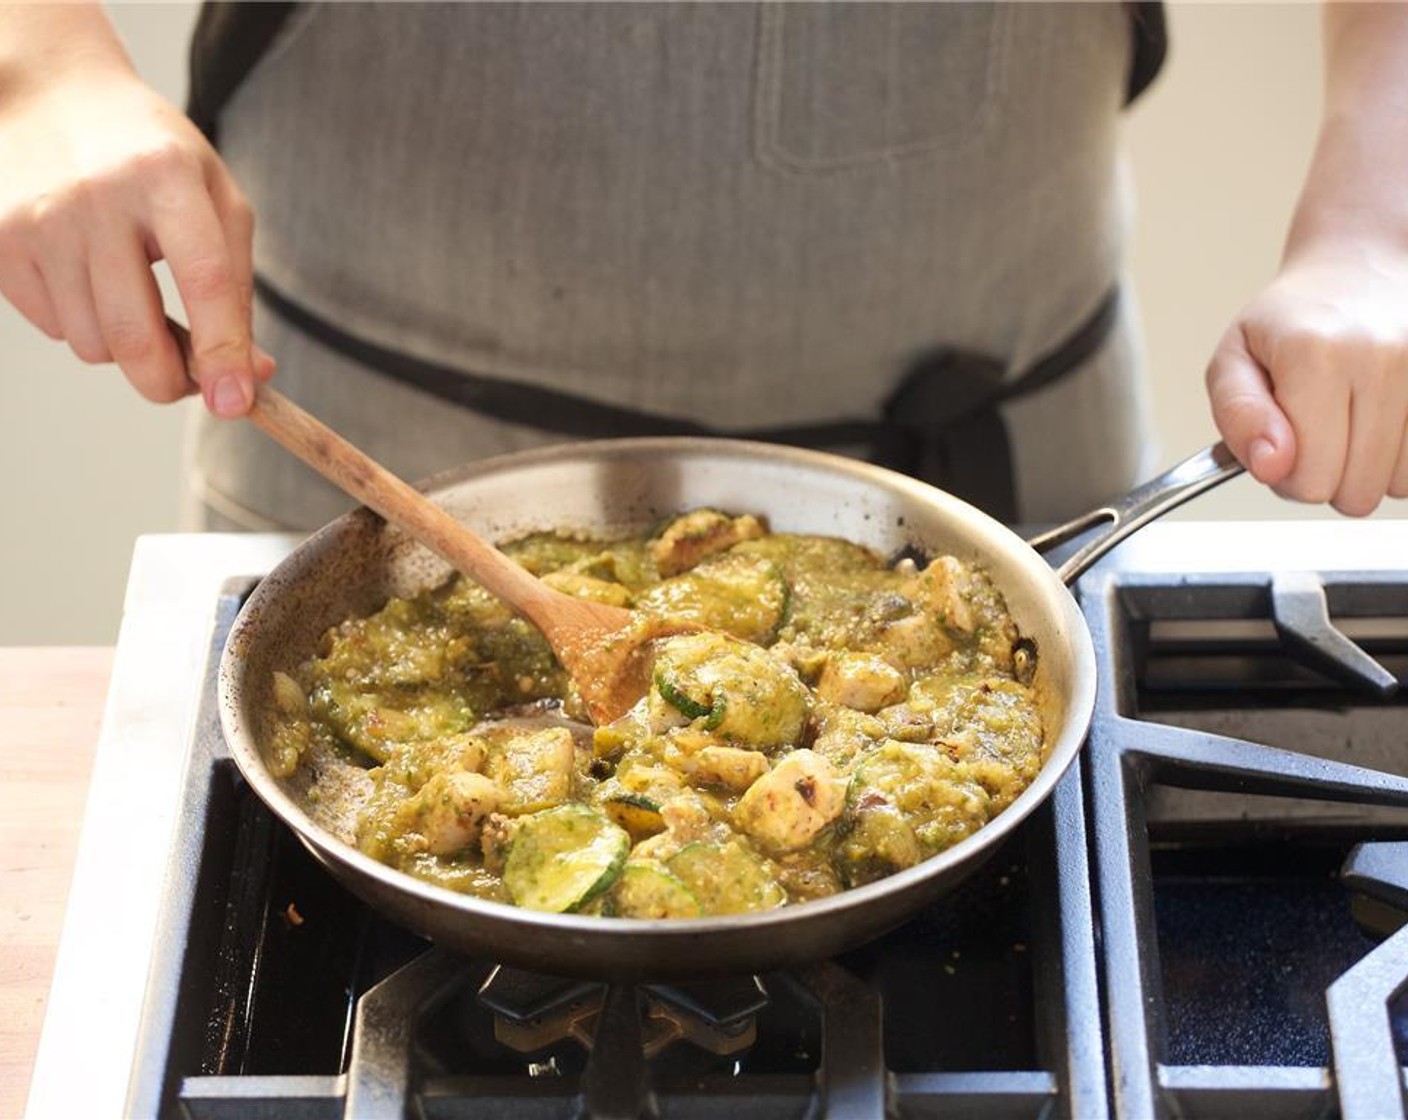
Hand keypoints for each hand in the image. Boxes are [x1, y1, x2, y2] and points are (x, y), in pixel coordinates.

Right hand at [0, 61, 272, 415]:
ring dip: (124, 346)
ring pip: (94, 345)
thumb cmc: (155, 160)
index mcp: (167, 176)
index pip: (204, 281)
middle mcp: (98, 197)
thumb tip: (249, 375)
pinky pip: (56, 329)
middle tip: (187, 382)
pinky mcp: (2, 242)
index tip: (235, 403)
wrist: (56, 99)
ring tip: (132, 292)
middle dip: (168, 382)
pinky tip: (89, 276)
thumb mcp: (216, 200)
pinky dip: (84, 324)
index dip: (222, 353)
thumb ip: (237, 287)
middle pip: (134, 335)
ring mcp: (41, 220)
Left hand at [1205, 240, 1407, 515]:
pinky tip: (1383, 426)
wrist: (1359, 273)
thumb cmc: (1289, 325)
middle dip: (1328, 478)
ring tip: (1351, 424)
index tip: (1284, 445)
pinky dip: (1401, 460)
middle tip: (1317, 435)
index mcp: (1314, 354)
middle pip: (1356, 493)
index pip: (1309, 481)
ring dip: (1369, 471)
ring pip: (1398, 486)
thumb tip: (1270, 466)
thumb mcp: (1233, 362)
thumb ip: (1239, 418)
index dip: (1287, 477)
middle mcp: (1381, 357)